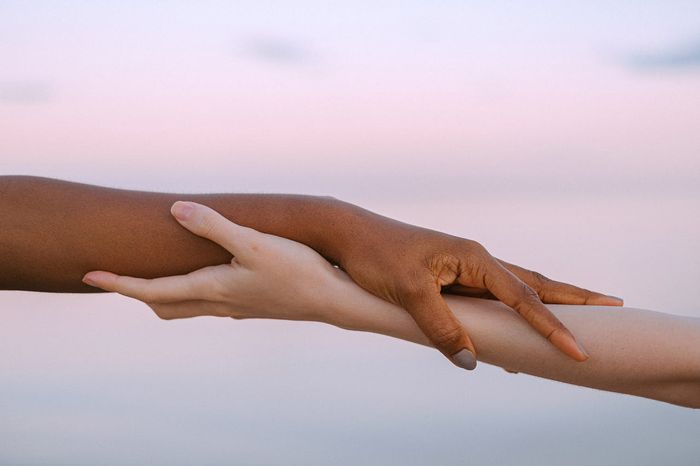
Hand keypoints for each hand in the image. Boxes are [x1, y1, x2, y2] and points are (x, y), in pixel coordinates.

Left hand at [83, 202, 342, 322]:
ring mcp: (238, 307)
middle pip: (165, 305)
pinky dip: (193, 290)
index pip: (152, 290)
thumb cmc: (297, 271)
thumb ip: (214, 226)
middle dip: (139, 292)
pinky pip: (210, 302)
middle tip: (119, 275)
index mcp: (212, 289)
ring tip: (156, 273)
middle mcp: (220, 303)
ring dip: (165, 293)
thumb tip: (175, 209)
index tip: (89, 275)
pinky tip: (209, 275)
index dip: (119, 282)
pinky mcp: (254, 304)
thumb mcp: (253, 243)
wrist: (336, 302)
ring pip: (188, 306)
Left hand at [329, 207, 622, 368]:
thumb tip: (473, 362)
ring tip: (582, 313)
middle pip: (534, 283)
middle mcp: (476, 260)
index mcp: (473, 258)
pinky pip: (491, 299)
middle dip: (573, 298)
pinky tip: (519, 329)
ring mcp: (465, 268)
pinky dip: (514, 313)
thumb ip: (442, 326)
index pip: (523, 296)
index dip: (551, 325)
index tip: (578, 349)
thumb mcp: (409, 292)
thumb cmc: (376, 256)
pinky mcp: (451, 277)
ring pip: (516, 289)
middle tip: (615, 305)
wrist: (350, 235)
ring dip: (549, 302)